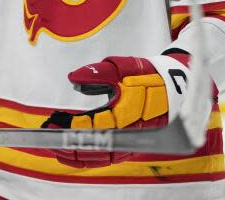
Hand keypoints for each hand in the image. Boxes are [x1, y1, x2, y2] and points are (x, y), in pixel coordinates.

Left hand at [42, 53, 189, 167]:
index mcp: (127, 113)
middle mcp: (128, 132)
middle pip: (95, 147)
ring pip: (100, 157)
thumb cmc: (148, 75)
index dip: (71, 127)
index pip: (93, 126)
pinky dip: (89, 159)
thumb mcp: (123, 67)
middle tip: (49, 136)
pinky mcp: (130, 145)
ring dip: (76, 155)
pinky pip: (107, 158)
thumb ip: (98, 72)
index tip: (53, 121)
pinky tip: (73, 154)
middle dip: (69, 144)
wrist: (175, 87)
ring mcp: (130, 142)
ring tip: (56, 148)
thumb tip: (73, 79)